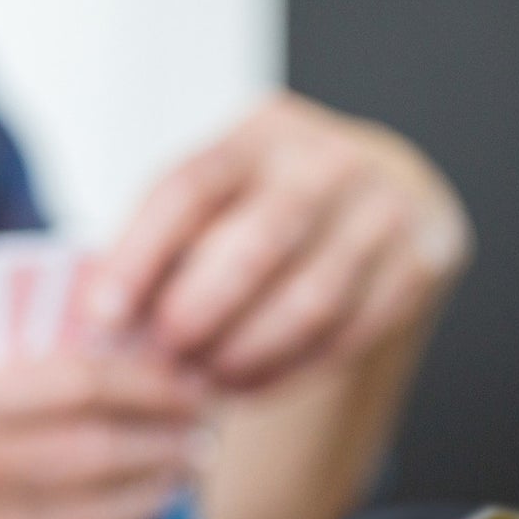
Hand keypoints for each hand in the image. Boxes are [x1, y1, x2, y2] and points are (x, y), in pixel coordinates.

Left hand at [88, 90, 471, 389]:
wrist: (379, 199)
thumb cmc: (267, 208)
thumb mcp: (213, 202)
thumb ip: (158, 246)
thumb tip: (96, 323)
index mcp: (260, 132)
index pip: (190, 186)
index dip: (139, 256)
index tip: (102, 317)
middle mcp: (329, 158)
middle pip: (258, 242)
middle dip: (200, 312)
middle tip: (162, 359)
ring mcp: (384, 208)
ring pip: (311, 298)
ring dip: (247, 352)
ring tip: (203, 382)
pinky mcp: (421, 261)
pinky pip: (351, 332)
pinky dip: (291, 369)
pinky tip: (249, 385)